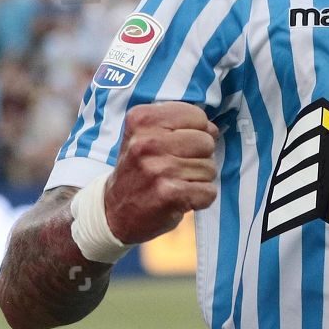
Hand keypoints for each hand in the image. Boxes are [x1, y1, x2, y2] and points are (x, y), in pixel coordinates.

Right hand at [105, 102, 219, 244]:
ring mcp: (158, 168)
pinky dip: (201, 199)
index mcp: (141, 119)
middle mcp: (147, 141)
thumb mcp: (146, 135)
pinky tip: (180, 199)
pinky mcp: (169, 194)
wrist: (114, 212)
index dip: (196, 132)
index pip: (197, 116)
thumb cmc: (138, 170)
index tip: (177, 146)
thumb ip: (179, 124)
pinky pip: (209, 191)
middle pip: (206, 142)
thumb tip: (214, 130)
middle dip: (199, 157)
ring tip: (175, 183)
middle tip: (176, 169)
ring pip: (210, 168)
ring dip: (198, 180)